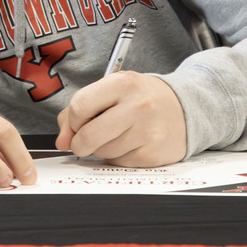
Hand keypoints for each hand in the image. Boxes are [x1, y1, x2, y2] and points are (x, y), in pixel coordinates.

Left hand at [55, 72, 185, 166]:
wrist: (184, 108)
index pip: (80, 106)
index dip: (72, 120)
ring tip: (116, 135)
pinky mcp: (153, 155)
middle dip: (79, 143)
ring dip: (101, 149)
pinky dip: (118, 157)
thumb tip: (63, 140)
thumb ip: (80, 110)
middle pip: (88, 136)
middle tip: (85, 139)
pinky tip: (129, 143)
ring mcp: (147, 132)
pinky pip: (119, 163)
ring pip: (102, 153)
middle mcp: (137, 106)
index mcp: (123, 83)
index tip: (77, 122)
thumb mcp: (112, 90)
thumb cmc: (140, 98)